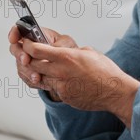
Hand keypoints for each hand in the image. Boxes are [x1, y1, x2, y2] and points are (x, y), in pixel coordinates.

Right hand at [8, 26, 76, 100]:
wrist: (70, 66)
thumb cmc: (67, 50)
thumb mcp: (66, 43)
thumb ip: (56, 45)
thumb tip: (49, 47)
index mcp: (36, 34)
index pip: (20, 30)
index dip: (14, 33)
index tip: (14, 39)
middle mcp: (29, 46)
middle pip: (15, 47)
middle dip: (19, 54)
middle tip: (26, 59)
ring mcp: (27, 58)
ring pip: (19, 63)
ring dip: (26, 70)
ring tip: (36, 75)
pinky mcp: (28, 70)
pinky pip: (24, 75)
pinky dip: (30, 78)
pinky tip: (38, 79)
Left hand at [23, 41, 139, 127]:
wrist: (114, 91)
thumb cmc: (105, 71)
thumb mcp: (87, 52)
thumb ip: (70, 51)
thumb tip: (62, 51)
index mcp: (66, 57)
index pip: (35, 50)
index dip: (27, 45)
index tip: (26, 43)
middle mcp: (60, 72)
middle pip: (32, 64)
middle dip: (28, 58)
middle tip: (29, 54)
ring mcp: (61, 86)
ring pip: (41, 77)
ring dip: (40, 71)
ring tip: (46, 67)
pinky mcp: (64, 96)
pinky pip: (52, 88)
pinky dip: (53, 82)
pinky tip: (61, 79)